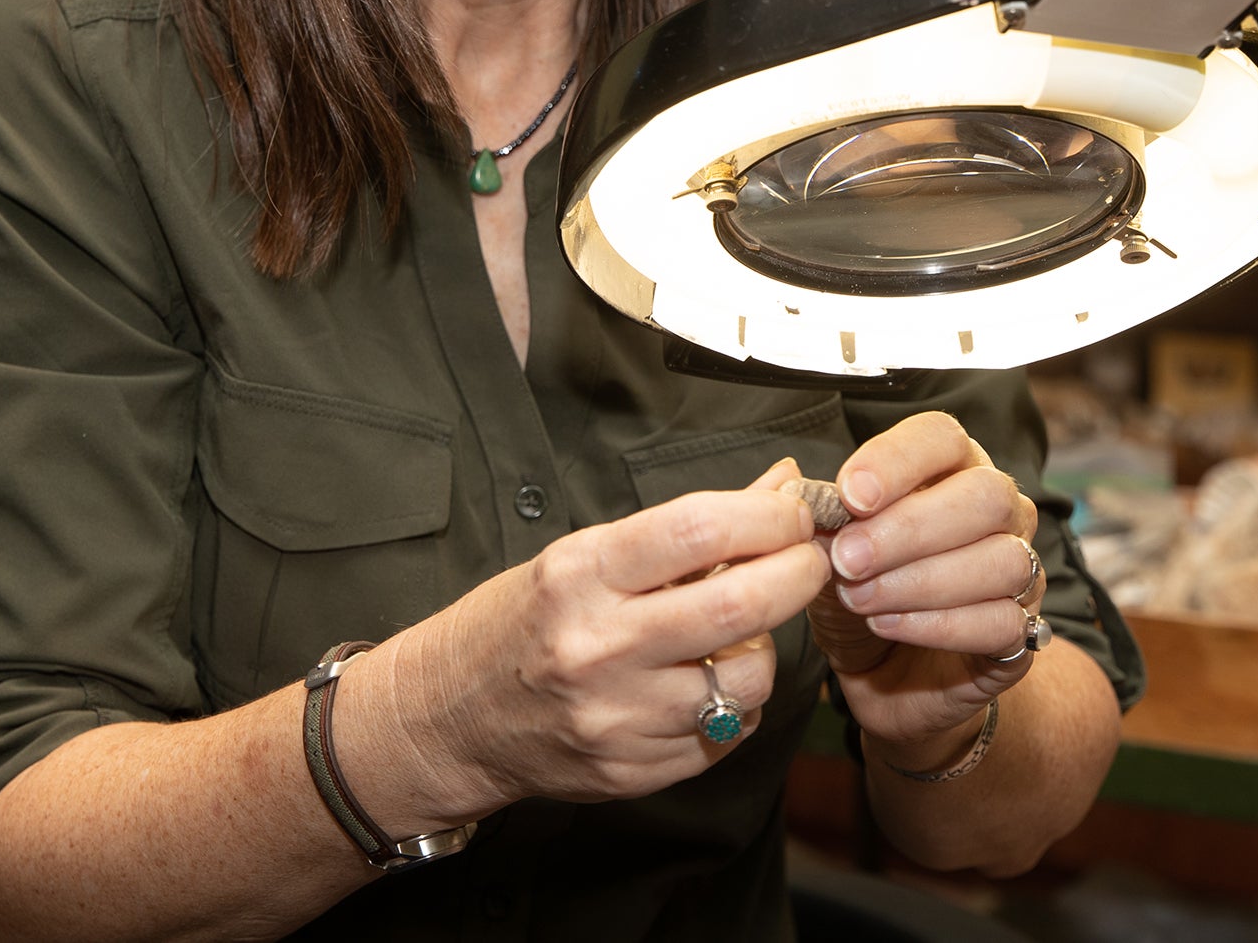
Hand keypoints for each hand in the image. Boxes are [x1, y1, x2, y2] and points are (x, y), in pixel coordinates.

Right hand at [397, 479, 831, 812]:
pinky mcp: (632, 771)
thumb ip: (689, 528)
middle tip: (809, 561)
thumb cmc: (521, 623)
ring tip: (737, 634)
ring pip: (748, 680)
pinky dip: (735, 705)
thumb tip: (778, 485)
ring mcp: (616, 717)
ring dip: (765, 649)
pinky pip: (726, 735)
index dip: (769, 517)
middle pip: (740, 605)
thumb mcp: (587, 555)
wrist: (448, 717)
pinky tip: (705, 684)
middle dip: (798, 574)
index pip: (701, 529)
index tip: (793, 514)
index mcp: (581, 575)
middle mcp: (597, 647)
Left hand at [775, 412, 1047, 767]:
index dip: (898, 461)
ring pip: (1001, 560)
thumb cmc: (861, 595)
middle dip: (908, 528)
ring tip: (860, 599)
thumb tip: (795, 488)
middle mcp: (1000, 511)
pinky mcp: (1024, 631)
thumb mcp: (827, 553)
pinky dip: (938, 625)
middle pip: (985, 495)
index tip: (850, 494)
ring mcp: (1023, 571)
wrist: (886, 676)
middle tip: (848, 559)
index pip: (944, 438)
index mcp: (953, 469)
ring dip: (919, 581)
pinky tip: (888, 626)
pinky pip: (1003, 621)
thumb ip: (818, 518)